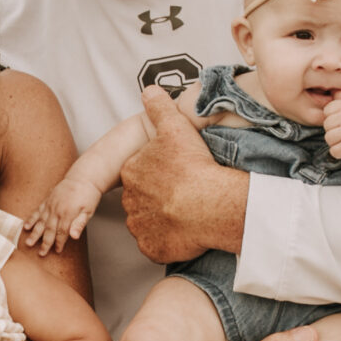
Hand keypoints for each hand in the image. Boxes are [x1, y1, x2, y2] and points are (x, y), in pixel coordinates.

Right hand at [24, 171, 102, 254]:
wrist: (83, 177)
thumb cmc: (88, 195)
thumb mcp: (89, 211)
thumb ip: (80, 224)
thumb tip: (74, 237)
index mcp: (68, 214)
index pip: (62, 232)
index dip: (59, 243)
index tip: (57, 251)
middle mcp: (56, 210)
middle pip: (49, 229)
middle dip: (45, 242)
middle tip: (41, 253)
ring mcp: (50, 205)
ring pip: (40, 222)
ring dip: (34, 233)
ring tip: (28, 243)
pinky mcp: (47, 200)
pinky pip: (37, 211)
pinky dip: (31, 219)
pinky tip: (25, 226)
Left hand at [121, 87, 248, 265]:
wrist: (210, 204)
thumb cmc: (193, 166)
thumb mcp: (176, 127)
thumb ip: (159, 107)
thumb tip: (149, 91)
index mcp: (131, 172)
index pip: (138, 172)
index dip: (158, 172)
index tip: (176, 173)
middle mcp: (130, 201)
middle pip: (142, 198)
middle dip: (158, 196)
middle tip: (184, 193)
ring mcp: (140, 227)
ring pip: (148, 222)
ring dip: (163, 219)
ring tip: (188, 213)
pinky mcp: (152, 249)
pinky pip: (157, 245)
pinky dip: (169, 241)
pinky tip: (186, 232)